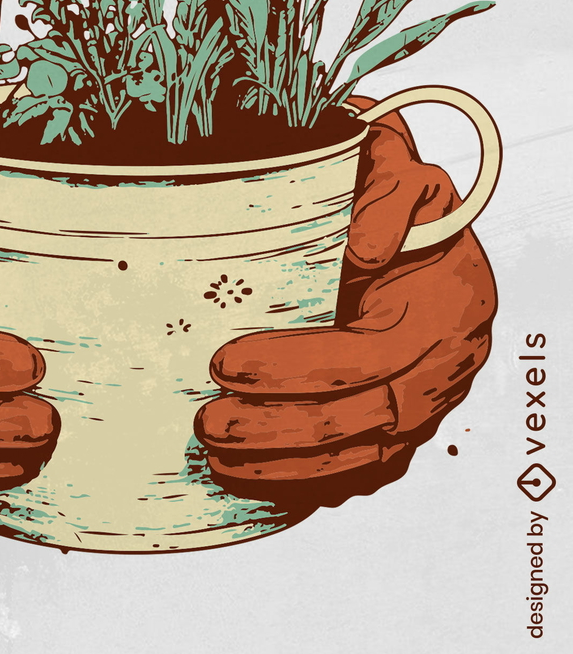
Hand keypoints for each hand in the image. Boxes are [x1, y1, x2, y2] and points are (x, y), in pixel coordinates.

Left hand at [193, 96, 496, 507]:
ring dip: (285, 464)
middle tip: (207, 422)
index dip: (298, 367)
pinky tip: (250, 478)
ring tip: (214, 452)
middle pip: (365, 418)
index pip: (372, 355)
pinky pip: (360, 472)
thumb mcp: (394, 171)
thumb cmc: (388, 196)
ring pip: (363, 457)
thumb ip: (386, 193)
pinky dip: (306, 481)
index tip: (225, 362)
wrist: (406, 221)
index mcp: (446, 304)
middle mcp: (444, 363)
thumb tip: (365, 246)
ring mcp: (428, 403)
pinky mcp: (402, 427)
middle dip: (280, 427)